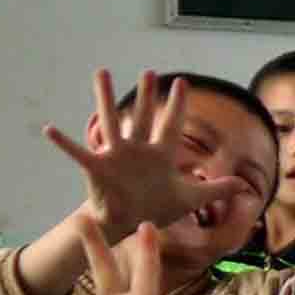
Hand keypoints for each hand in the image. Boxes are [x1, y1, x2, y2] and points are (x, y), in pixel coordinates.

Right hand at [44, 69, 249, 241]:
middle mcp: (138, 149)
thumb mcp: (191, 198)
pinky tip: (49, 129)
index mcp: (161, 155)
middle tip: (149, 72)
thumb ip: (216, 189)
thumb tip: (244, 186)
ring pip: (111, 122)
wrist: (130, 222)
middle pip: (142, 117)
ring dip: (104, 98)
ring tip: (101, 72)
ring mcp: (116, 156)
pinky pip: (78, 153)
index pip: (172, 125)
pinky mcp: (98, 168)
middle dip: (146, 95)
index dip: (177, 105)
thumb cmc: (157, 206)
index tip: (182, 82)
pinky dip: (64, 143)